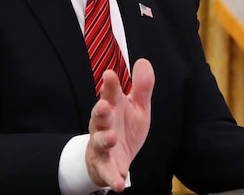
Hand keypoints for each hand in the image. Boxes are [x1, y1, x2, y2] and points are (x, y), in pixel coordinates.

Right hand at [85, 58, 154, 191]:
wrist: (114, 158)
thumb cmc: (124, 127)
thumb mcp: (138, 107)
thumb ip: (142, 87)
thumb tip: (144, 61)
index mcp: (112, 107)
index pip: (109, 93)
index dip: (109, 84)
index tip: (109, 74)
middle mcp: (104, 125)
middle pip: (99, 116)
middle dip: (100, 111)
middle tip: (104, 105)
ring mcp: (102, 146)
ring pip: (100, 141)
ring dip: (104, 139)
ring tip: (112, 137)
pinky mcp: (105, 166)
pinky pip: (107, 172)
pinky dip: (112, 178)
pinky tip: (119, 184)